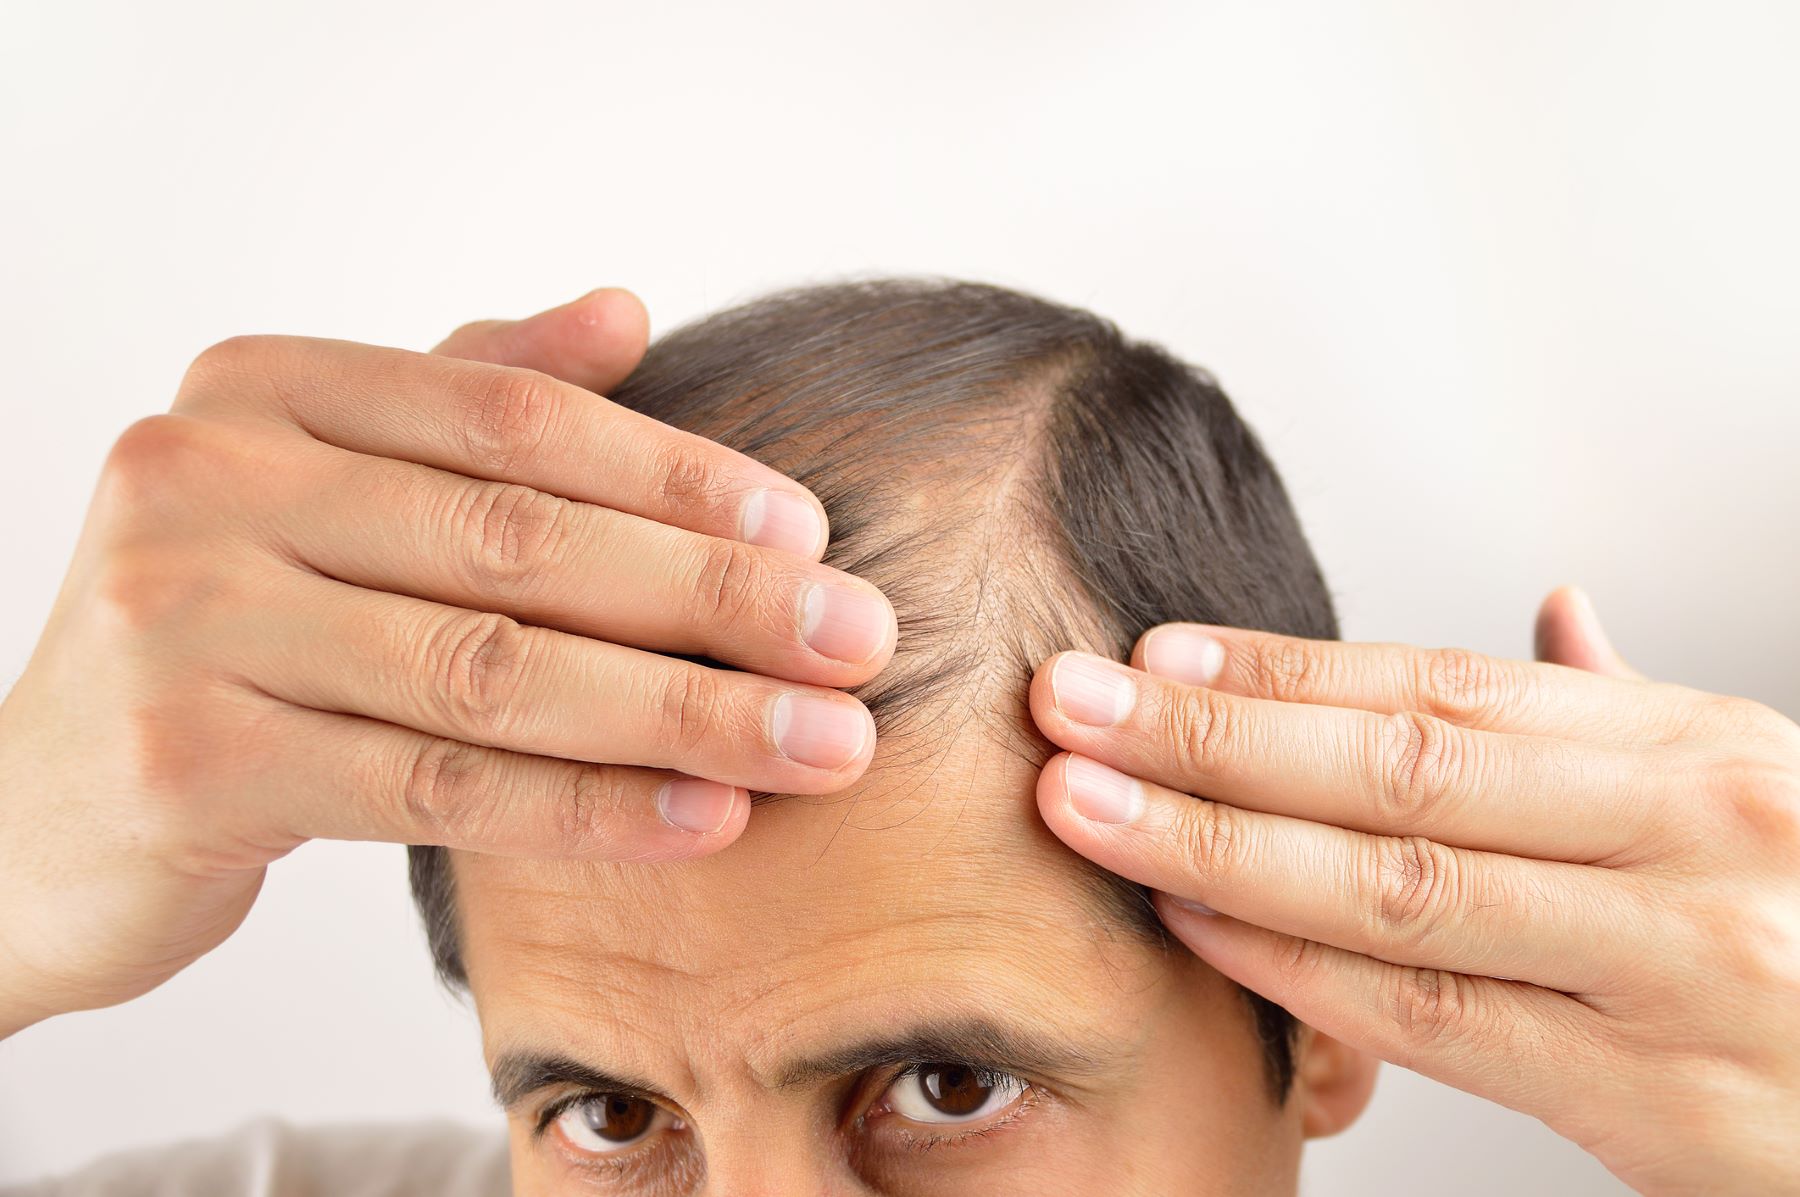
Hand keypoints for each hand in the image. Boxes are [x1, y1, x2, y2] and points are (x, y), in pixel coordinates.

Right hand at [0, 290, 894, 1036]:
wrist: (36, 810)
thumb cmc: (224, 638)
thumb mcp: (322, 488)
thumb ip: (461, 394)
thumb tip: (624, 311)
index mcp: (260, 390)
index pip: (513, 418)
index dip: (680, 475)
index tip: (811, 534)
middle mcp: (207, 479)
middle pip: (521, 539)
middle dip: (716, 598)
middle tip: (860, 642)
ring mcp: (184, 619)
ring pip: (495, 668)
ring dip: (686, 710)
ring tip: (822, 743)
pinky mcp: (192, 762)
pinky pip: (441, 785)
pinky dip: (590, 804)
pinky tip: (705, 817)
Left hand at [1029, 587, 1799, 1194]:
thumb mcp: (1759, 791)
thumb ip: (1628, 710)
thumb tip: (1550, 607)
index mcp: (1697, 753)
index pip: (1449, 690)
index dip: (1287, 670)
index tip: (1156, 652)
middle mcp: (1688, 846)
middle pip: (1402, 775)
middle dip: (1213, 738)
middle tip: (1069, 706)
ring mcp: (1672, 976)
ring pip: (1399, 896)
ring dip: (1217, 848)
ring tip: (1090, 806)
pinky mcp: (1651, 1104)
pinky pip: (1433, 1024)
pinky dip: (1295, 971)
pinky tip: (1192, 926)